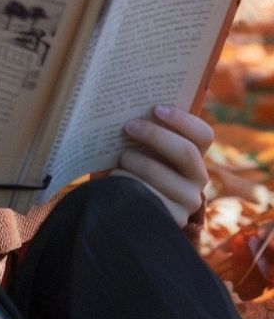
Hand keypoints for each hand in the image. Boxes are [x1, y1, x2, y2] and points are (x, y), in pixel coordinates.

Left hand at [111, 105, 212, 227]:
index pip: (203, 134)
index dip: (182, 119)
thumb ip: (145, 126)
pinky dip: (126, 182)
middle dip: (154, 135)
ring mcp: (187, 201)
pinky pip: (148, 195)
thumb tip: (129, 98)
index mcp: (193, 155)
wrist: (124, 207)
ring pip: (160, 172)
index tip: (155, 109)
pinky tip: (115, 179)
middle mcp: (197, 178)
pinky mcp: (172, 220)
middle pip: (186, 151)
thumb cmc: (131, 165)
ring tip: (120, 158)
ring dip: (135, 160)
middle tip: (128, 126)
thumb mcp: (142, 146)